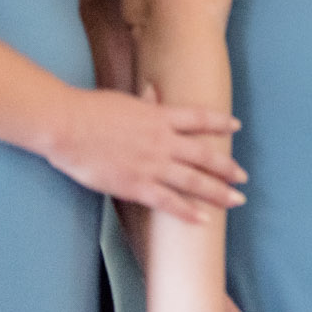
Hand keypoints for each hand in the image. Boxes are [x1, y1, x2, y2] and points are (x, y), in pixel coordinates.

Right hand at [45, 84, 245, 223]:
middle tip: (244, 176)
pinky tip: (203, 220)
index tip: (236, 126)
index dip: (220, 122)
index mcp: (161, 117)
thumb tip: (154, 91)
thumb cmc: (91, 111)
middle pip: (205, 154)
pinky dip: (187, 212)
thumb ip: (145, 102)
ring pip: (194, 180)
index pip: (200, 118)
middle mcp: (164, 141)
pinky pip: (168, 202)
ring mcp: (152, 164)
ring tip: (236, 199)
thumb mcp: (126, 102)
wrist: (67, 126)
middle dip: (227, 167)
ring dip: (218, 191)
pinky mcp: (136, 185)